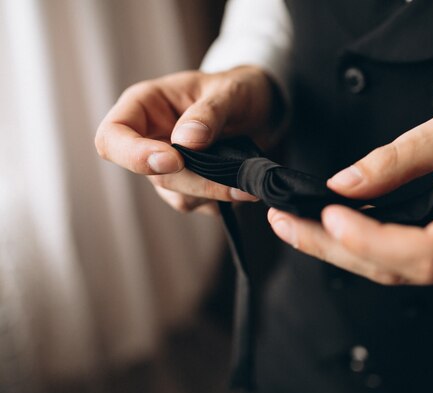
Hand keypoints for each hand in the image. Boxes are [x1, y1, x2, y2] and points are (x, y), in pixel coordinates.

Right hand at [95, 66, 280, 213]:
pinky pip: (196, 203)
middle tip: (235, 182)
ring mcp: (167, 166)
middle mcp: (149, 138)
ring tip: (245, 182)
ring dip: (211, 192)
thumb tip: (186, 141)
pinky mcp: (188, 186)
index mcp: (144, 106)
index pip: (112, 138)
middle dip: (194, 181)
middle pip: (152, 174)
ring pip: (176, 194)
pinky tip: (240, 186)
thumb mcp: (229, 91)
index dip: (135, 155)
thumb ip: (209, 113)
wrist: (260, 109)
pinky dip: (219, 200)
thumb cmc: (237, 90)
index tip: (174, 160)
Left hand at [267, 112, 432, 284]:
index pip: (428, 253)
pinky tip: (328, 232)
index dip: (373, 240)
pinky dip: (359, 249)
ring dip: (338, 251)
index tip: (329, 213)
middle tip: (285, 222)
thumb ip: (403, 157)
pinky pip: (399, 267)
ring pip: (393, 274)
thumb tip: (345, 183)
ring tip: (293, 225)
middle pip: (398, 271)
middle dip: (334, 248)